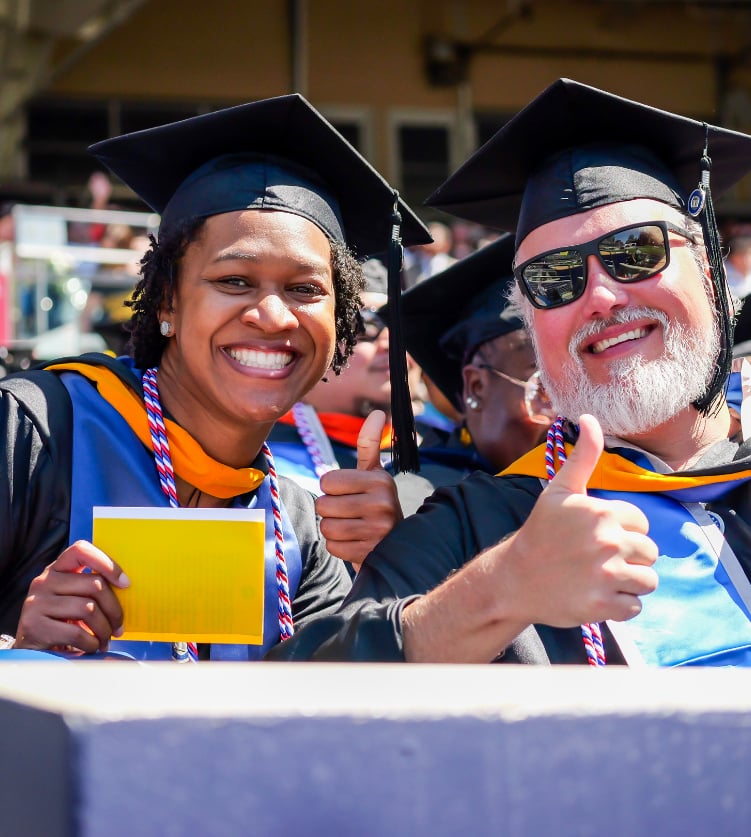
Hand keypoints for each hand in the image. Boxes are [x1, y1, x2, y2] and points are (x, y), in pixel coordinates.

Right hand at [16, 541, 129, 653]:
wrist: (31, 651)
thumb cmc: (62, 622)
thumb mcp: (74, 598)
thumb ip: (92, 588)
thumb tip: (127, 588)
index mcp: (57, 569)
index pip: (81, 550)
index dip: (107, 563)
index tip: (125, 583)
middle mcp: (44, 581)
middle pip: (95, 584)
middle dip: (114, 610)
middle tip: (119, 627)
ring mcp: (36, 602)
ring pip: (88, 609)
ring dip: (104, 629)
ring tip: (105, 639)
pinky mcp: (34, 625)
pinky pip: (76, 632)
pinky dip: (91, 643)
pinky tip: (91, 647)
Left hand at [315, 409, 402, 569]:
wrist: (396, 545)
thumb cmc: (376, 504)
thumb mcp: (374, 474)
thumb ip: (370, 444)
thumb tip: (379, 412)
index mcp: (380, 480)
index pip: (327, 481)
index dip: (331, 489)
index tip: (348, 493)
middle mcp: (383, 503)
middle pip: (323, 505)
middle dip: (330, 511)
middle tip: (349, 513)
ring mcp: (378, 530)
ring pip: (327, 527)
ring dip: (333, 530)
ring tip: (352, 528)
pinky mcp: (371, 553)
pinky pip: (333, 547)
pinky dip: (339, 547)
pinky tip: (355, 543)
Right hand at [503, 414, 658, 626]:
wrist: (513, 578)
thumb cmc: (540, 532)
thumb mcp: (559, 491)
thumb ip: (583, 456)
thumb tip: (590, 418)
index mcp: (601, 513)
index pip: (641, 523)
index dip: (622, 529)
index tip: (596, 535)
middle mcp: (608, 543)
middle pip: (649, 552)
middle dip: (629, 556)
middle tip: (598, 558)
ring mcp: (606, 577)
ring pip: (648, 580)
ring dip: (630, 581)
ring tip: (603, 577)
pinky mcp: (604, 606)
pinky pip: (635, 606)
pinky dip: (621, 605)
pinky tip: (598, 595)